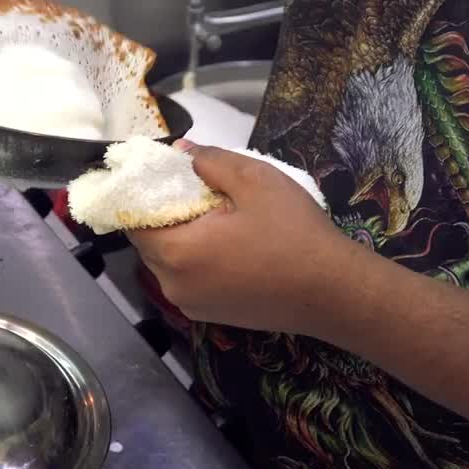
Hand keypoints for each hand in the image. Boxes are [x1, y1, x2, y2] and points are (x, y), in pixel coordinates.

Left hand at [127, 142, 357, 334]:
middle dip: (161, 217)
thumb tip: (180, 150)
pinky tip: (223, 247)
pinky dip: (195, 262)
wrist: (334, 293)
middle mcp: (173, 285)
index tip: (161, 178)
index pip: (133, 221)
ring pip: (167, 264)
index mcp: (176, 253)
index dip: (141, 197)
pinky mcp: (210, 317)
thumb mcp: (255, 180)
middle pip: (149, 243)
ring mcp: (191, 305)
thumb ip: (209, 161)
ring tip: (210, 218)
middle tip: (190, 194)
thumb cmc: (293, 233)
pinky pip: (188, 281)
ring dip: (179, 240)